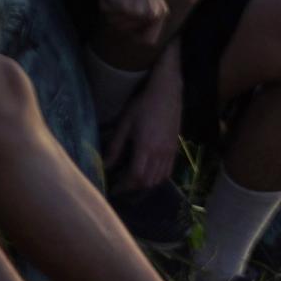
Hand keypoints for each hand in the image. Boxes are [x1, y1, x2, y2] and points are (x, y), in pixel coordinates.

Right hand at [98, 0, 170, 48]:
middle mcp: (152, 13)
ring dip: (110, 10)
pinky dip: (104, 1)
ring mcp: (137, 10)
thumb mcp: (150, 0)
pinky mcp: (122, 4)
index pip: (148, 41)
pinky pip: (105, 11)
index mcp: (162, 13)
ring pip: (114, 23)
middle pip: (125, 32)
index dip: (135, 35)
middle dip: (118, 18)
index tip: (131, 19)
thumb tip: (148, 42)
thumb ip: (150, 19)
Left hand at [101, 44, 183, 195]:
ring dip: (146, 183)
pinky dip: (158, 177)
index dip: (124, 186)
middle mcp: (159, 153)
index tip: (114, 188)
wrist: (167, 92)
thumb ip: (115, 146)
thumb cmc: (143, 105)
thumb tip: (106, 165)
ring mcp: (170, 151)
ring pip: (159, 178)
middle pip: (147, 181)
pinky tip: (149, 172)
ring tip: (134, 180)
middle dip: (133, 187)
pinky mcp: (175, 147)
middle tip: (122, 185)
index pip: (135, 176)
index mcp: (145, 147)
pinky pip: (168, 170)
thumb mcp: (124, 124)